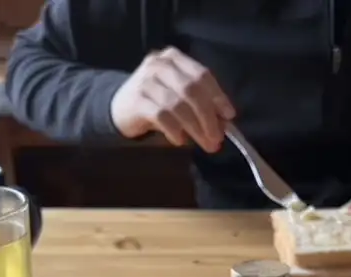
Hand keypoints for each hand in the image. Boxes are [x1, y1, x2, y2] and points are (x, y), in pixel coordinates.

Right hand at [109, 47, 234, 151]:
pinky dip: (175, 130)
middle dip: (208, 117)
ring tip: (205, 143)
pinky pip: (162, 116)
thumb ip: (200, 103)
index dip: (218, 96)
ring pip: (178, 105)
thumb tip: (225, 122)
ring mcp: (146, 81)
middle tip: (217, 138)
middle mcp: (160, 64)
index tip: (229, 116)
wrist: (121, 107)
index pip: (202, 75)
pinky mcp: (137, 100)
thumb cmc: (156, 102)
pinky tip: (180, 140)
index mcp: (174, 59)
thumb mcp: (179, 96)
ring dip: (195, 128)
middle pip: (192, 90)